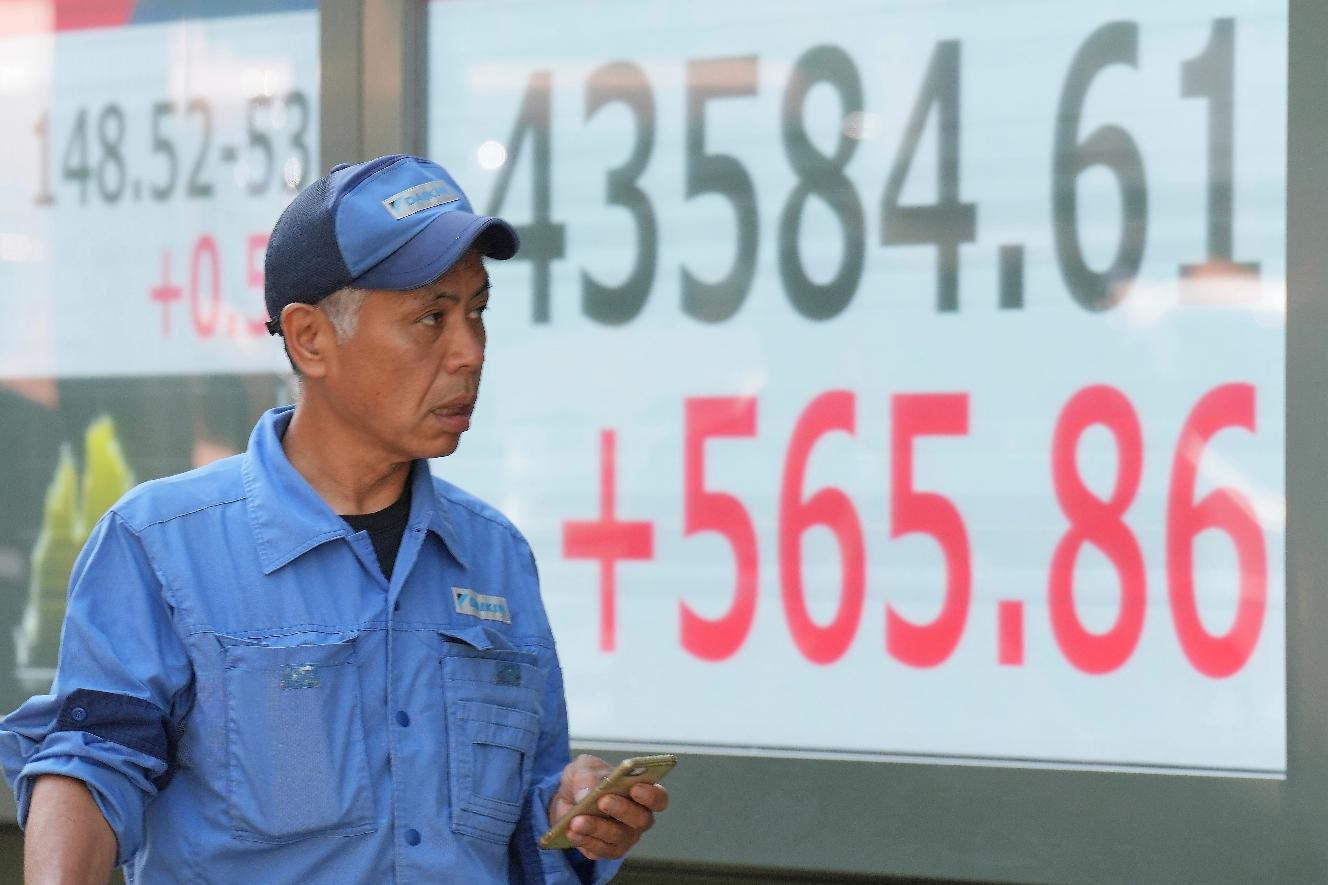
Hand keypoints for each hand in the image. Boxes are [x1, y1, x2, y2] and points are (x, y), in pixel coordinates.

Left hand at [548, 754, 669, 860]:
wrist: (568, 797)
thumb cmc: (588, 779)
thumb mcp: (584, 768)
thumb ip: (587, 776)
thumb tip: (587, 793)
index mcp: (642, 792)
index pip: (659, 798)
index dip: (650, 795)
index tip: (635, 788)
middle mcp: (639, 818)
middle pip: (641, 820)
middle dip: (622, 810)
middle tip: (603, 801)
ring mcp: (625, 837)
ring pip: (618, 837)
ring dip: (597, 828)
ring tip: (577, 820)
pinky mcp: (607, 850)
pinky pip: (599, 850)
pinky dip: (585, 841)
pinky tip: (571, 832)